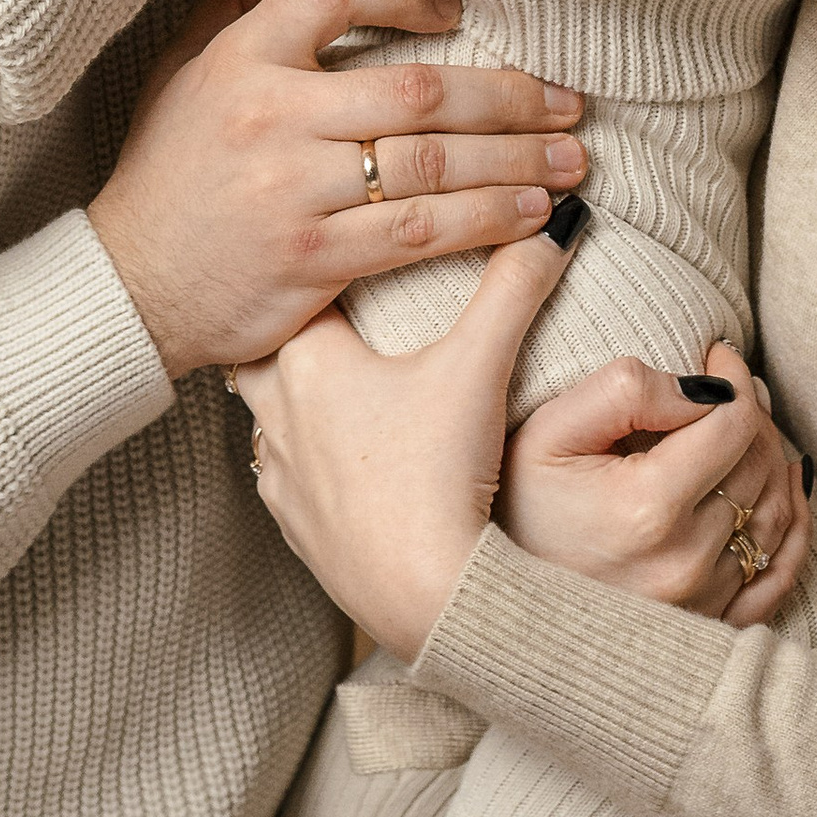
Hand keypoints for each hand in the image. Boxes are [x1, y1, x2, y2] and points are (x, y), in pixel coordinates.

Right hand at [87, 0, 587, 379]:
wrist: (127, 286)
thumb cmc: (166, 174)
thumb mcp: (181, 76)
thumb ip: (233, 14)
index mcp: (241, 60)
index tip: (461, 11)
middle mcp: (270, 117)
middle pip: (416, 89)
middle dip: (508, 94)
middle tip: (569, 100)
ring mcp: (293, 191)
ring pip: (431, 164)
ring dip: (516, 161)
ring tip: (571, 159)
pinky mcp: (312, 259)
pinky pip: (418, 234)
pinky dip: (485, 221)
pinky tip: (532, 215)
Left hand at [234, 232, 575, 656]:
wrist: (425, 591)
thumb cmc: (439, 474)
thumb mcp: (479, 366)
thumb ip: (513, 287)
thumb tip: (554, 224)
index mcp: (308, 360)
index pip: (298, 289)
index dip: (323, 266)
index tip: (347, 252)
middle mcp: (275, 412)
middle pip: (263, 346)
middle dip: (295, 327)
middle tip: (335, 313)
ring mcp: (279, 475)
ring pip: (265, 413)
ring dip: (295, 395)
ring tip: (338, 383)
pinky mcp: (294, 527)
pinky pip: (285, 475)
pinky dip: (307, 457)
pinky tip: (344, 457)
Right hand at [500, 342, 812, 626]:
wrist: (489, 597)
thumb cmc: (514, 505)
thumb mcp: (549, 430)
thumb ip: (626, 390)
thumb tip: (704, 386)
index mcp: (648, 508)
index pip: (734, 422)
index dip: (735, 374)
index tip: (716, 352)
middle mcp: (684, 562)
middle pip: (759, 464)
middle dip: (753, 411)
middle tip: (727, 385)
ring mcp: (701, 602)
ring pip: (775, 513)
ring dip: (772, 460)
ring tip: (744, 427)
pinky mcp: (708, 626)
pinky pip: (779, 573)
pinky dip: (793, 526)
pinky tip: (786, 488)